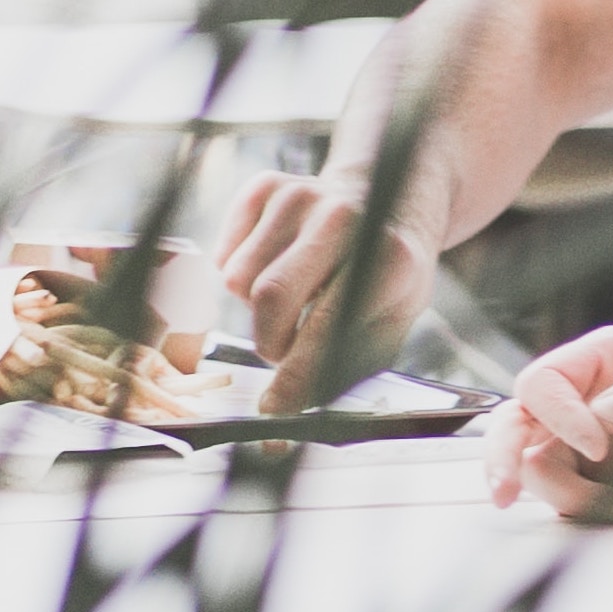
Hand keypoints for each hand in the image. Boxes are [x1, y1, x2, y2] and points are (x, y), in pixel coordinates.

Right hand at [218, 172, 436, 397]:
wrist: (388, 198)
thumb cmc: (384, 276)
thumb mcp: (388, 325)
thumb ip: (341, 373)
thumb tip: (283, 425)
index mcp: (386, 255)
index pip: (327, 326)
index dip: (295, 375)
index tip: (272, 409)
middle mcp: (342, 215)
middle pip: (269, 295)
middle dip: (269, 341)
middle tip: (284, 350)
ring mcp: (300, 192)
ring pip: (238, 278)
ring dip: (256, 307)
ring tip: (294, 297)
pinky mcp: (266, 185)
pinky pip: (224, 254)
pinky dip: (241, 274)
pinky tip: (277, 265)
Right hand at [490, 324, 612, 520]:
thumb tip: (601, 410)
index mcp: (607, 358)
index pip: (545, 382)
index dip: (558, 415)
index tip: (598, 445)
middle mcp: (588, 398)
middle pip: (516, 422)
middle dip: (502, 455)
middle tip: (505, 491)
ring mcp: (591, 444)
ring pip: (533, 466)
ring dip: (551, 491)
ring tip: (606, 503)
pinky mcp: (603, 483)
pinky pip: (565, 499)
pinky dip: (578, 510)